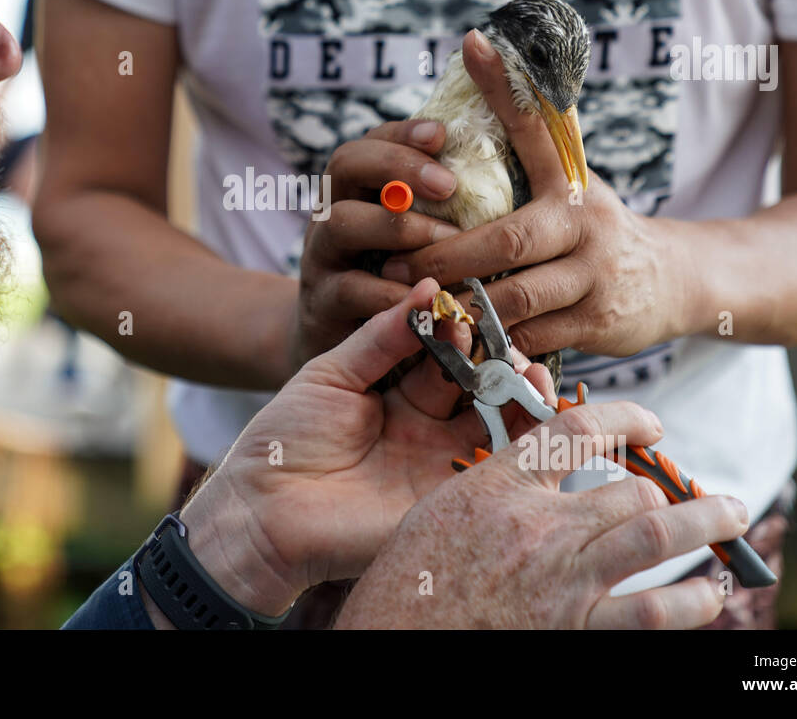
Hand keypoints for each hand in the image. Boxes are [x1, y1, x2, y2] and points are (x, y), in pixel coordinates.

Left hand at [179, 278, 555, 617]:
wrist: (261, 511)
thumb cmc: (284, 441)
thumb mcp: (332, 374)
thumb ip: (381, 336)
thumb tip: (427, 286)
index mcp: (401, 400)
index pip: (449, 359)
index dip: (465, 335)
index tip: (472, 311)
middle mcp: (428, 433)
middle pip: (484, 392)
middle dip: (504, 365)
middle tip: (511, 345)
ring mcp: (440, 469)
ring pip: (502, 430)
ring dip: (523, 400)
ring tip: (533, 374)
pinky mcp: (446, 504)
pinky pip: (497, 474)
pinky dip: (525, 445)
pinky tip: (536, 414)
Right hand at [289, 119, 465, 374]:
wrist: (341, 346)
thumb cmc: (395, 284)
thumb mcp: (414, 240)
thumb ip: (442, 210)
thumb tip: (508, 174)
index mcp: (355, 188)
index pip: (372, 140)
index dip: (403, 134)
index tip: (441, 135)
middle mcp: (331, 211)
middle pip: (346, 164)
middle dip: (400, 167)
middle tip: (448, 185)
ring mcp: (320, 256)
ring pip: (342, 222)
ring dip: (398, 227)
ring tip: (446, 240)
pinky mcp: (322, 303)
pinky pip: (349, 289)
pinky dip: (391, 292)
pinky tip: (429, 295)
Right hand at [336, 400, 748, 628]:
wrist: (395, 640)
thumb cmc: (407, 587)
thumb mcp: (440, 514)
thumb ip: (495, 487)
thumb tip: (544, 472)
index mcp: (495, 487)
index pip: (574, 429)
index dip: (626, 418)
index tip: (649, 426)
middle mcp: (535, 525)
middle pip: (627, 487)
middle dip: (671, 489)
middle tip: (697, 493)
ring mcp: (560, 579)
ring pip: (654, 532)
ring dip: (704, 524)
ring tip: (731, 516)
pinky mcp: (574, 628)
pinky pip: (652, 610)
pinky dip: (692, 599)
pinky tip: (709, 592)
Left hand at [380, 30, 700, 357]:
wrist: (674, 282)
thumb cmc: (593, 228)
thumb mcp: (571, 181)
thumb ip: (532, 149)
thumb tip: (485, 65)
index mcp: (571, 179)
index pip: (537, 123)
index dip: (504, 85)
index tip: (474, 41)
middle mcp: (586, 222)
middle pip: (507, 240)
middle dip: (445, 256)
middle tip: (393, 260)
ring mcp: (596, 276)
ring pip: (515, 296)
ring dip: (462, 304)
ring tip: (417, 302)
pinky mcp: (598, 323)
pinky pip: (530, 337)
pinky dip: (492, 340)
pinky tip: (459, 339)